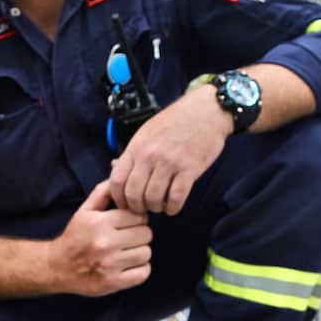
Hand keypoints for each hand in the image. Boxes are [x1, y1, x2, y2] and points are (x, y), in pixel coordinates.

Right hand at [48, 180, 151, 296]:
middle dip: (140, 234)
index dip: (137, 218)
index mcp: (100, 223)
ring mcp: (110, 264)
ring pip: (146, 253)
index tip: (129, 223)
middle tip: (129, 238)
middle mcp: (105, 243)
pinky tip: (128, 265)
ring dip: (140, 252)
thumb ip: (103, 193)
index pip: (138, 216)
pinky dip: (140, 269)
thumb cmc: (75, 236)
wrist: (58, 267)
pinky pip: (144, 273)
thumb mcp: (84, 211)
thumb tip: (119, 174)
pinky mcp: (113, 282)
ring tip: (127, 252)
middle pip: (146, 234)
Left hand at [109, 88, 229, 214]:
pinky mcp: (189, 169)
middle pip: (133, 194)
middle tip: (144, 209)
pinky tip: (173, 206)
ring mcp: (169, 162)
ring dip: (156, 208)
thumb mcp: (147, 131)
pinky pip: (176, 198)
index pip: (116, 180)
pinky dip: (173, 208)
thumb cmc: (176, 121)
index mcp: (136, 146)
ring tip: (160, 206)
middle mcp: (150, 155)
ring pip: (153, 199)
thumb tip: (114, 166)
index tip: (125, 204)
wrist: (206, 111)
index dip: (118, 198)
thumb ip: (132, 152)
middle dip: (137, 207)